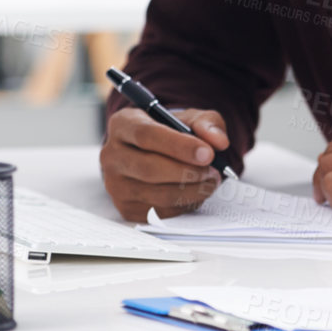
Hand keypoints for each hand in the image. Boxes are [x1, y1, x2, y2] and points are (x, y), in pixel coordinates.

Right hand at [99, 106, 229, 220]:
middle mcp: (112, 155)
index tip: (207, 154)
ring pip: (156, 194)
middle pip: (149, 169)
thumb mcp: (190, 118)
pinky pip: (159, 212)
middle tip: (213, 171)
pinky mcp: (125, 208)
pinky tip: (195, 192)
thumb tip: (219, 142)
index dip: (179, 146)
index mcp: (123, 123)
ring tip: (211, 181)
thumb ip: (207, 124)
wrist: (154, 152)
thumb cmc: (171, 132)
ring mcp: (116, 185)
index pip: (146, 135)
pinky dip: (184, 205)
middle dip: (187, 172)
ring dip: (191, 191)